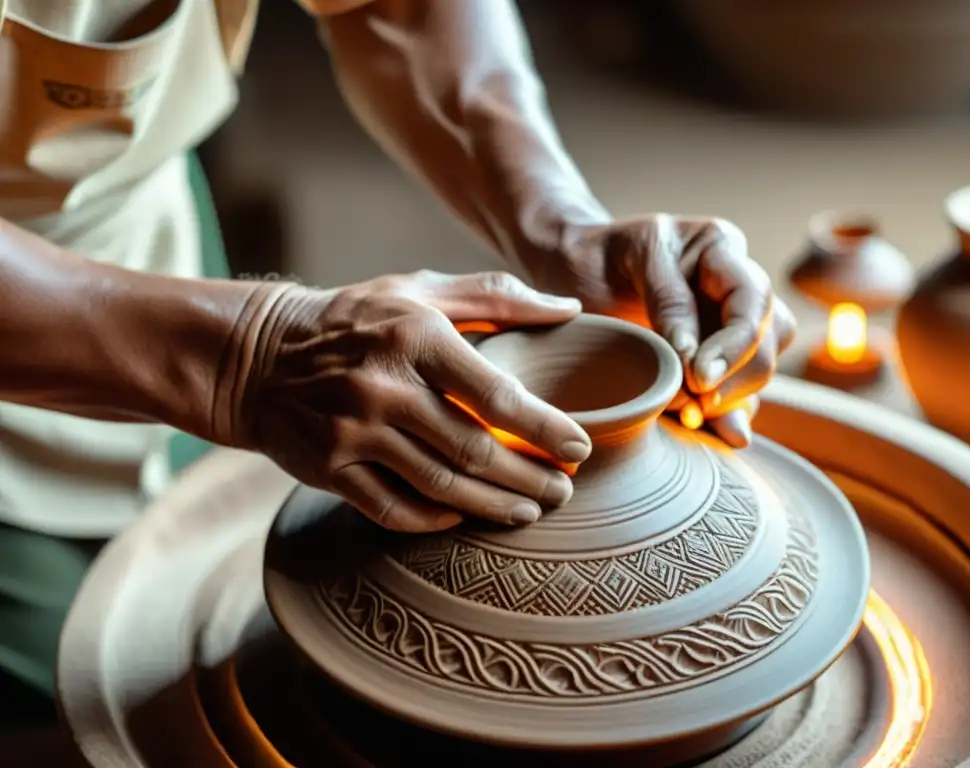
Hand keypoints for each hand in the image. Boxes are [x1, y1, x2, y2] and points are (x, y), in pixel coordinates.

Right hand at [222, 270, 591, 532]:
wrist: (257, 356)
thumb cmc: (356, 319)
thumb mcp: (419, 290)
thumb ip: (496, 297)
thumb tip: (569, 310)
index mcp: (414, 336)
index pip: (495, 394)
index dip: (545, 429)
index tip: (580, 449)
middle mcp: (383, 386)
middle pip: (474, 450)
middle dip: (529, 478)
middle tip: (564, 492)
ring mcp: (352, 432)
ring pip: (439, 486)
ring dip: (493, 505)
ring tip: (529, 510)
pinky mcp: (328, 468)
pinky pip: (393, 508)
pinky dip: (435, 518)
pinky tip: (464, 516)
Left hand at [546, 214, 795, 446]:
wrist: (569, 273)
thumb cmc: (595, 257)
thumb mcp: (629, 259)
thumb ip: (668, 302)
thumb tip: (695, 361)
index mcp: (721, 249)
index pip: (753, 301)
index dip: (735, 345)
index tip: (699, 378)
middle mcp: (736, 286)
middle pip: (768, 340)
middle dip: (735, 379)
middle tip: (693, 405)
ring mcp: (730, 323)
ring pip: (761, 368)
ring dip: (733, 400)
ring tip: (692, 416)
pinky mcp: (715, 359)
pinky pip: (738, 392)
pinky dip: (726, 416)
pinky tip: (711, 433)